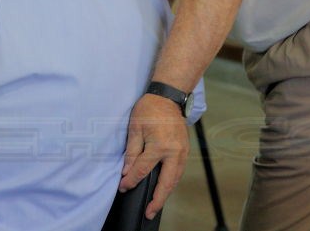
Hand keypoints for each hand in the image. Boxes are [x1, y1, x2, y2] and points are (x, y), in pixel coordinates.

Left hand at [120, 92, 190, 218]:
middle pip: (166, 183)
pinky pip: (178, 171)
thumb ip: (132, 152)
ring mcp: (182, 152)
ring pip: (175, 179)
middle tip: (149, 212)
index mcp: (159, 146)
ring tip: (156, 205)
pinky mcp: (185, 150)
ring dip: (166, 193)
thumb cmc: (149, 109)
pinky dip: (171, 182)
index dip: (131, 181)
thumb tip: (127, 172)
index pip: (142, 170)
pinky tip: (164, 188)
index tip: (123, 187)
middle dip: (157, 200)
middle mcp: (174, 152)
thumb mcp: (135, 128)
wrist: (168, 97)